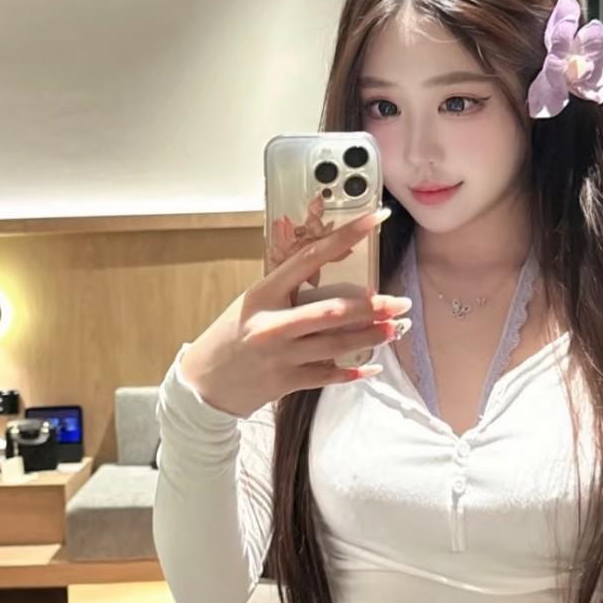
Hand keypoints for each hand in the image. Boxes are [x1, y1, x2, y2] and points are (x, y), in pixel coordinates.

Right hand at [179, 205, 409, 419]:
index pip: (311, 257)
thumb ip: (288, 290)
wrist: (203, 384)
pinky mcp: (285, 382)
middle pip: (332, 311)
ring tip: (393, 329)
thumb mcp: (252, 303)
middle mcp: (272, 324)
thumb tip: (335, 277)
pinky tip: (371, 367)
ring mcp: (280, 355)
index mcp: (263, 293)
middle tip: (400, 303)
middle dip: (372, 307)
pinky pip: (327, 376)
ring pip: (336, 345)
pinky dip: (352, 372)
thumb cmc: (230, 336)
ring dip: (370, 337)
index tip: (375, 219)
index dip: (346, 236)